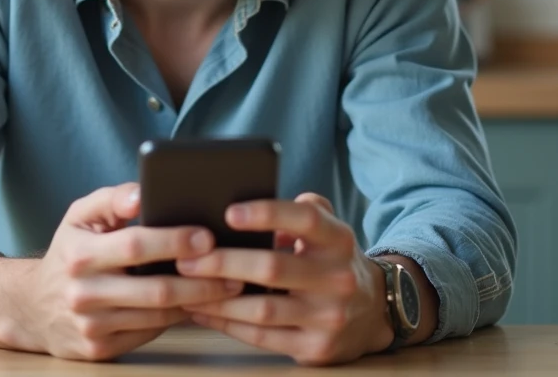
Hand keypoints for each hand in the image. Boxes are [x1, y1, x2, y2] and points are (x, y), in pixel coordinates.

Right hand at [14, 182, 244, 360]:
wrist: (32, 307)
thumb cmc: (69, 252)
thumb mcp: (80, 216)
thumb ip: (112, 198)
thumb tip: (142, 193)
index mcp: (79, 254)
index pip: (134, 245)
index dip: (174, 241)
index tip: (208, 235)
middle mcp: (83, 293)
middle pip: (154, 288)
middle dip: (201, 280)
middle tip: (234, 270)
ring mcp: (91, 326)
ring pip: (158, 315)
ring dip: (197, 302)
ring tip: (228, 287)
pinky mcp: (100, 350)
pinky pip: (150, 332)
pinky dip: (178, 318)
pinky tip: (198, 305)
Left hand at [178, 193, 394, 365]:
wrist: (373, 312)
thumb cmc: (332, 262)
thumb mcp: (329, 229)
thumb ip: (299, 210)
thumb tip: (249, 208)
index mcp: (338, 240)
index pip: (305, 219)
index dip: (267, 213)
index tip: (229, 212)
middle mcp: (338, 278)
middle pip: (273, 268)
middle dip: (223, 263)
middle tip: (186, 258)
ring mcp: (329, 317)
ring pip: (262, 309)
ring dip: (217, 299)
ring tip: (184, 287)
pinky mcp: (316, 348)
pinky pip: (262, 337)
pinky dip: (227, 324)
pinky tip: (202, 312)